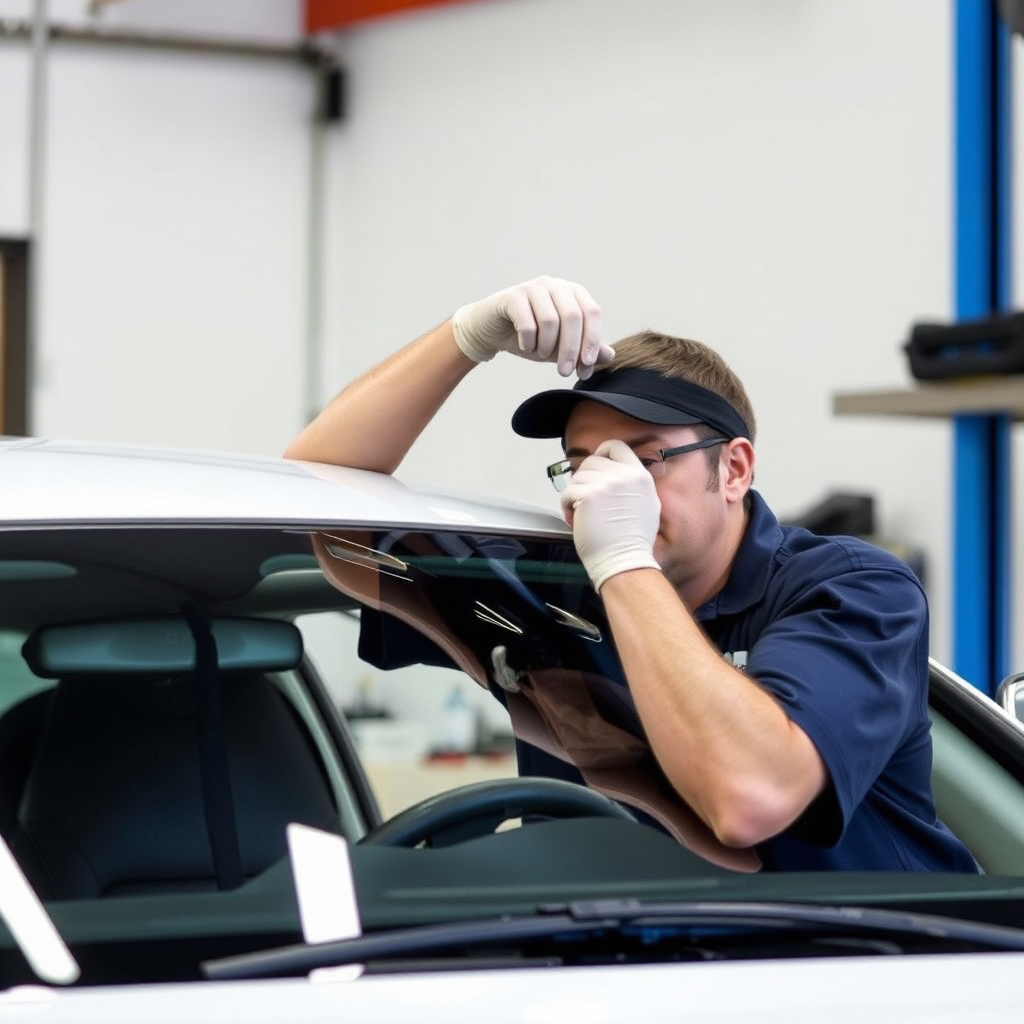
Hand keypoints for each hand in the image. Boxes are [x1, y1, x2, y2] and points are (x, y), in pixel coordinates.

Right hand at [451, 275, 613, 378]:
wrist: (492, 331)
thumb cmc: (531, 337)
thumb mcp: (561, 347)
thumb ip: (585, 349)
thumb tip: (609, 355)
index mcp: (573, 293)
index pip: (592, 313)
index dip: (592, 342)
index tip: (585, 368)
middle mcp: (555, 285)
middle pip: (573, 317)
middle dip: (571, 349)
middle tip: (564, 372)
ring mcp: (533, 288)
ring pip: (550, 320)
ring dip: (547, 347)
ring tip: (541, 355)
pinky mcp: (512, 296)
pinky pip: (527, 322)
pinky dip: (529, 341)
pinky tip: (526, 346)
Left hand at [559, 440, 661, 590]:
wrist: (625, 561)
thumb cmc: (631, 542)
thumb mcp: (645, 504)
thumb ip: (630, 484)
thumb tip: (610, 474)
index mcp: (640, 476)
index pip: (616, 446)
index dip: (601, 454)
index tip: (595, 469)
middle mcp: (625, 476)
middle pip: (591, 461)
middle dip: (584, 480)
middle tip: (586, 501)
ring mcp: (607, 484)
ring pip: (577, 477)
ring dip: (574, 495)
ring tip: (583, 514)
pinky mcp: (590, 495)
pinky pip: (567, 492)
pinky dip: (566, 506)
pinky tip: (575, 519)